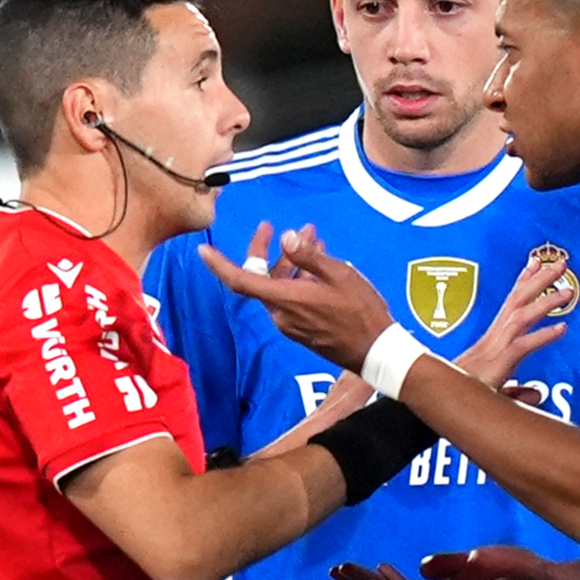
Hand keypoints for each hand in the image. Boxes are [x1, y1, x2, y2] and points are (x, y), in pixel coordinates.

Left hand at [200, 222, 394, 372]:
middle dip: (268, 251)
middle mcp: (281, 315)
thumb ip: (308, 256)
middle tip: (274, 227)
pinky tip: (318, 262)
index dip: (218, 265)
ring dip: (290, 262)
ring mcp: (291, 325)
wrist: (376, 352)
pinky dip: (298, 278)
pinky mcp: (302, 330)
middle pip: (261, 279)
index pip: (240, 281)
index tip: (203, 250)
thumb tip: (286, 238)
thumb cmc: (361, 312)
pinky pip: (291, 299)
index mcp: (285, 300)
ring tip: (313, 238)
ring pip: (279, 287)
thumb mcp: (339, 275)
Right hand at [451, 248, 579, 395]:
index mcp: (492, 339)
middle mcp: (495, 337)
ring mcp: (496, 348)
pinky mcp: (498, 363)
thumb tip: (535, 395)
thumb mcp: (492, 391)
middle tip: (560, 264)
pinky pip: (523, 345)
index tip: (536, 263)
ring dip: (546, 302)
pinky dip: (543, 336)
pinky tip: (561, 328)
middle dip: (540, 280)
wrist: (441, 402)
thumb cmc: (463, 395)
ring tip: (568, 292)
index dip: (524, 281)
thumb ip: (516, 391)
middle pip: (519, 300)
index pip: (510, 303)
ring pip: (522, 316)